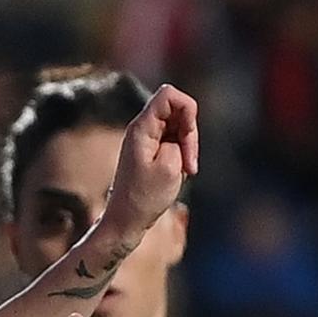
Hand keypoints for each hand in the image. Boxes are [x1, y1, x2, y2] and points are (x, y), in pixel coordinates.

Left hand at [97, 83, 199, 244]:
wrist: (126, 222)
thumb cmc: (145, 198)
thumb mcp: (171, 165)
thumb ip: (180, 135)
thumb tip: (181, 125)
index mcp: (141, 128)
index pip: (170, 94)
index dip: (188, 109)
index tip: (187, 139)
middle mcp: (142, 128)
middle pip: (179, 110)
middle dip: (191, 133)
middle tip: (188, 164)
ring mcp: (147, 139)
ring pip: (180, 127)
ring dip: (188, 147)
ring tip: (182, 172)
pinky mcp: (152, 150)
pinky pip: (176, 142)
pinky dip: (182, 155)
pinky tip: (178, 175)